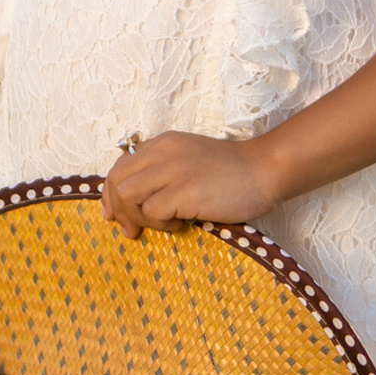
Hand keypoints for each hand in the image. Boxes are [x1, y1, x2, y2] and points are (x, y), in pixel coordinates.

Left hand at [101, 131, 284, 239]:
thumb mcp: (188, 159)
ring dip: (140, 217)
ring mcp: (172, 171)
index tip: (115, 215)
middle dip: (118, 210)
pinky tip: (183, 223)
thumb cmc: (230, 171)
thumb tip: (134, 202)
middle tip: (133, 230)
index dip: (110, 193)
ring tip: (165, 222)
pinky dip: (163, 224)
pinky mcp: (184, 191)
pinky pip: (153, 212)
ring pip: (128, 196)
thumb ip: (163, 170)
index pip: (118, 166)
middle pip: (117, 181)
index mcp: (161, 144)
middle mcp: (162, 153)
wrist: (264, 169)